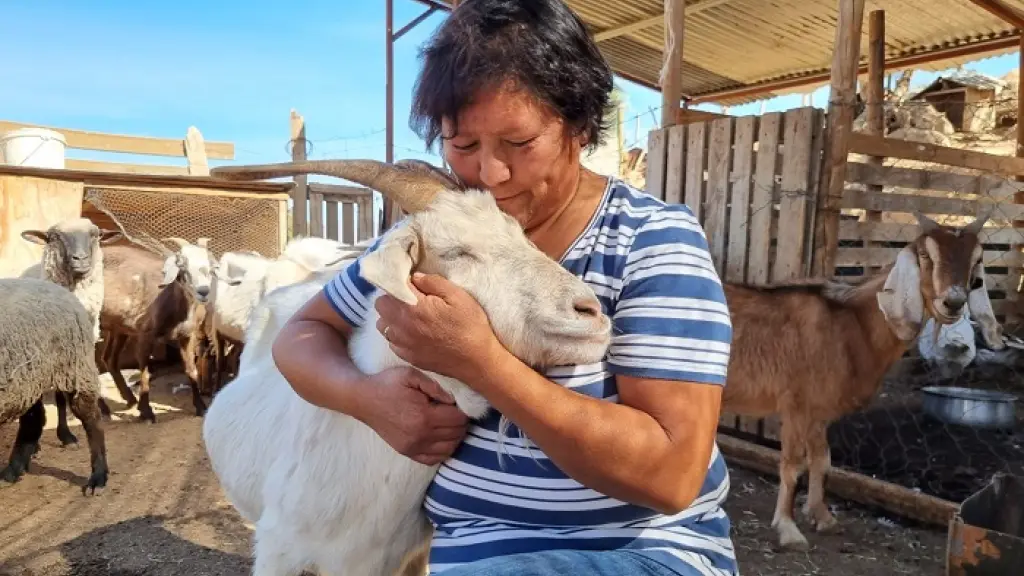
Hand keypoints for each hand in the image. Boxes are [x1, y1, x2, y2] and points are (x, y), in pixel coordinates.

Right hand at [362, 365, 469, 464]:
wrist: (363, 400)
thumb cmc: (387, 384)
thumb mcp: (411, 375)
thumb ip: (435, 386)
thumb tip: (453, 400)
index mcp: (424, 415)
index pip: (459, 419)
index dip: (464, 411)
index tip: (459, 403)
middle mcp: (420, 435)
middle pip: (456, 434)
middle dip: (462, 423)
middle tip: (456, 412)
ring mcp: (413, 446)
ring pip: (449, 449)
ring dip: (455, 437)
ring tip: (450, 424)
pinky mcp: (406, 452)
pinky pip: (433, 459)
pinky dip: (443, 451)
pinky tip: (442, 438)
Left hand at [375, 272, 501, 382]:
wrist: (477, 361)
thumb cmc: (471, 326)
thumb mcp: (458, 296)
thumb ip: (433, 282)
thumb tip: (415, 277)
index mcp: (413, 307)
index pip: (389, 288)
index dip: (400, 283)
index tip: (411, 285)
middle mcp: (402, 326)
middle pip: (380, 305)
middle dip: (392, 299)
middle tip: (411, 300)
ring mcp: (403, 344)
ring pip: (383, 325)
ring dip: (392, 318)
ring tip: (411, 318)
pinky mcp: (407, 357)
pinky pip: (391, 341)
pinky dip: (398, 335)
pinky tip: (415, 334)